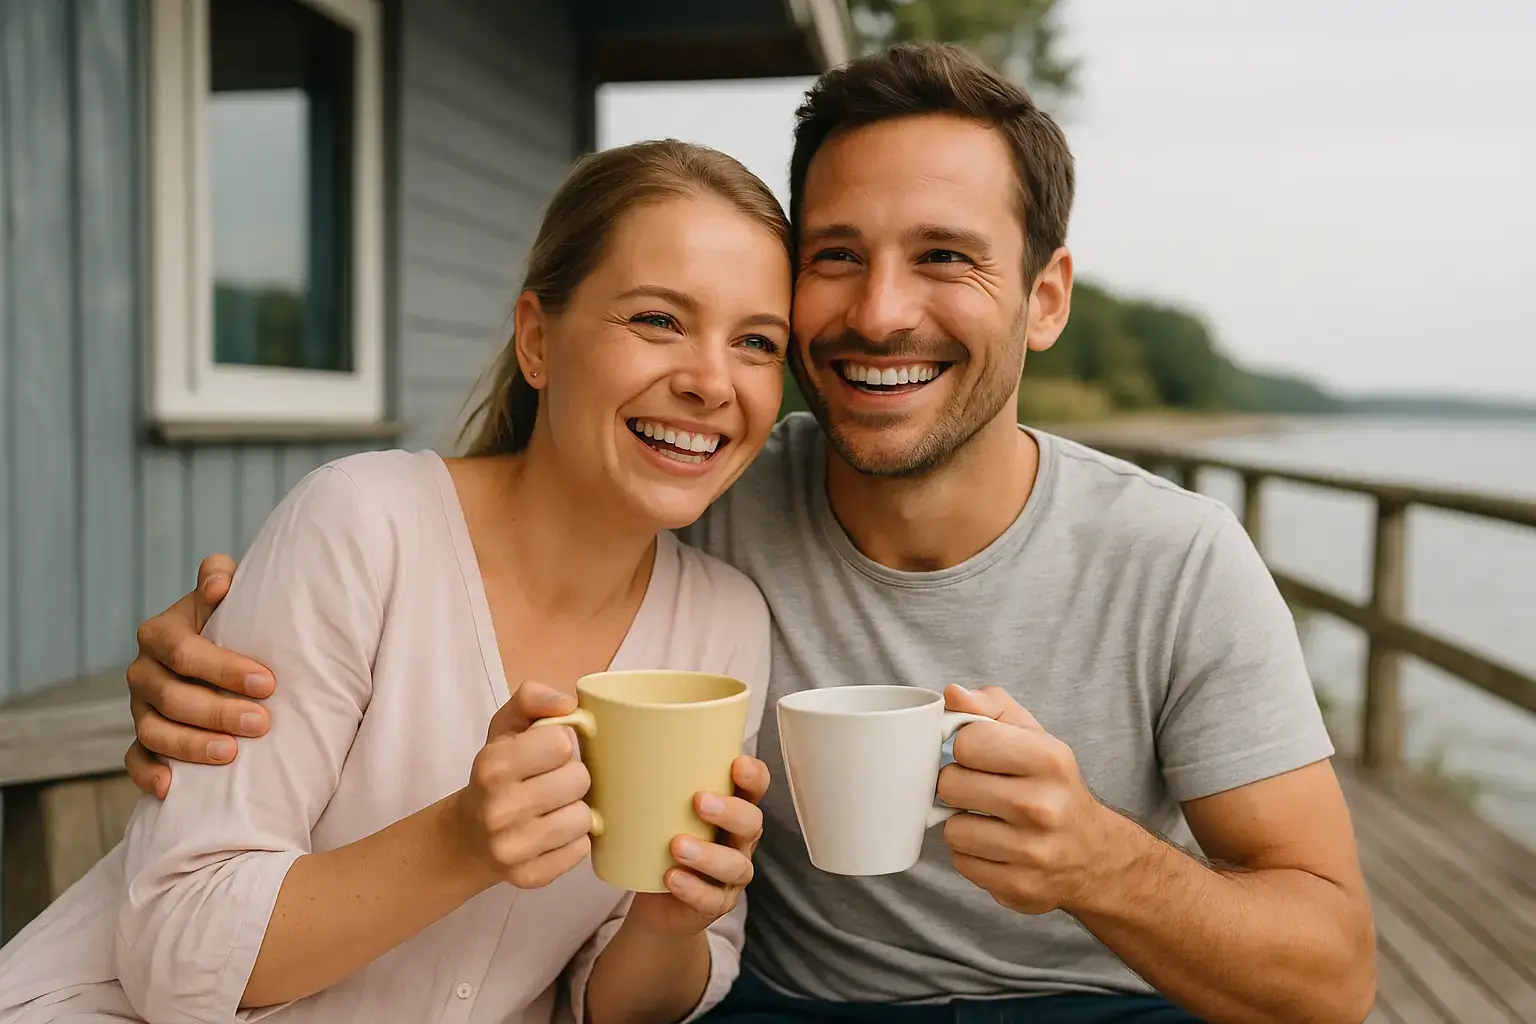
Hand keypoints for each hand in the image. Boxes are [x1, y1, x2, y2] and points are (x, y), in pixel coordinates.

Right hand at [125, 554, 275, 796]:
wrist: (218, 651)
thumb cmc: (231, 620)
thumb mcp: (224, 594)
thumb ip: (220, 577)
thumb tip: (219, 581)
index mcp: (160, 633)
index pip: (185, 652)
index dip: (224, 668)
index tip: (268, 683)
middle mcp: (143, 671)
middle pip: (173, 696)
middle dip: (218, 711)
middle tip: (262, 723)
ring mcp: (139, 707)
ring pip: (153, 731)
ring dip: (191, 745)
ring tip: (231, 754)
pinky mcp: (141, 738)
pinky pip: (134, 760)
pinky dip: (147, 774)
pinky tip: (170, 789)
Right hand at [453, 680, 596, 889]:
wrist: (468, 837)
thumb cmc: (497, 775)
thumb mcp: (505, 728)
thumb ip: (533, 699)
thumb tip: (568, 704)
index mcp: (492, 766)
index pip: (562, 743)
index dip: (562, 744)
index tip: (548, 752)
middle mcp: (498, 810)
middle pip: (579, 780)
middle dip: (572, 777)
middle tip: (552, 782)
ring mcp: (512, 849)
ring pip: (584, 819)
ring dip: (575, 810)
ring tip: (554, 808)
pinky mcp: (529, 877)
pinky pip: (580, 851)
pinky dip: (573, 841)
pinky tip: (552, 833)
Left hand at [624, 756, 768, 935]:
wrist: (655, 898)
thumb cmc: (660, 839)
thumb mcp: (660, 807)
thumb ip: (650, 778)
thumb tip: (603, 736)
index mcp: (732, 808)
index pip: (756, 787)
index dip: (754, 776)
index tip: (736, 764)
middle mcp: (739, 840)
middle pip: (753, 824)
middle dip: (731, 811)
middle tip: (699, 801)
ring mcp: (731, 875)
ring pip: (735, 865)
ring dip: (708, 854)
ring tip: (677, 846)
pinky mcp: (715, 904)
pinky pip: (711, 899)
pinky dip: (692, 889)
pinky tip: (672, 878)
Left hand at [936, 684, 1117, 915]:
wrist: (1096, 855)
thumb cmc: (1054, 787)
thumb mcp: (1036, 738)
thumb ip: (993, 707)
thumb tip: (952, 694)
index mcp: (1049, 760)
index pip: (967, 741)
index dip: (965, 747)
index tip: (978, 755)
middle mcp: (1043, 807)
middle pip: (950, 785)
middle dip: (958, 785)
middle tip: (981, 789)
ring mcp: (1032, 852)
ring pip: (951, 829)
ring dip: (962, 824)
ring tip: (990, 820)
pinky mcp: (1018, 887)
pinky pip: (961, 863)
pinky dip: (971, 855)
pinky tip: (996, 847)